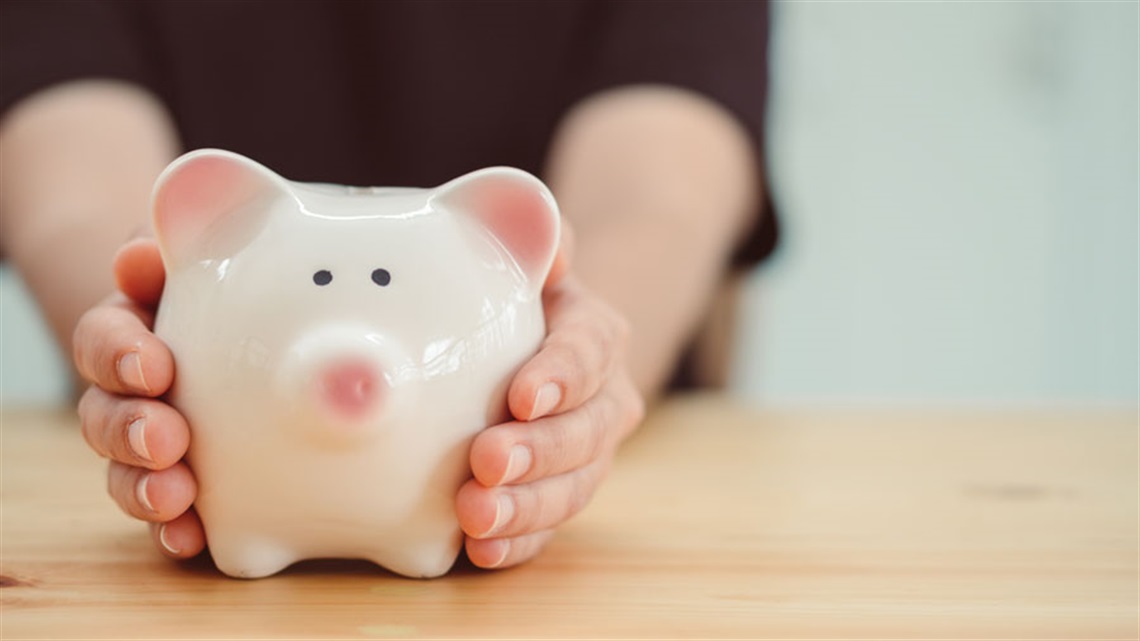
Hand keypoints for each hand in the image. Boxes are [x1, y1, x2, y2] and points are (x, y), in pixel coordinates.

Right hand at [74, 237, 205, 558]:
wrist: (256, 327)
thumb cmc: (227, 286)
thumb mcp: (204, 259)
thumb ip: (173, 252)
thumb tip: (138, 256)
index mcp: (134, 333)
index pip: (105, 340)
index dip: (118, 355)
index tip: (152, 367)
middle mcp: (134, 393)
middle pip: (105, 415)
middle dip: (129, 430)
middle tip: (165, 439)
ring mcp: (157, 442)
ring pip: (129, 471)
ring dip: (145, 488)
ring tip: (175, 498)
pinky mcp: (189, 483)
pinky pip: (173, 512)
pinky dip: (176, 529)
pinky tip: (194, 540)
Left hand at [456, 250, 645, 568]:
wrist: (533, 348)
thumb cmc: (516, 296)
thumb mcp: (528, 256)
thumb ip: (538, 239)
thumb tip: (552, 243)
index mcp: (594, 336)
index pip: (588, 352)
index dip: (560, 376)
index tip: (522, 394)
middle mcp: (601, 400)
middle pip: (586, 432)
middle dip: (540, 452)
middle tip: (489, 461)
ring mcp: (583, 454)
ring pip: (571, 488)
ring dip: (526, 507)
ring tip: (476, 519)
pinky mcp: (555, 495)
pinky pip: (546, 527)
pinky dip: (517, 544)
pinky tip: (480, 553)